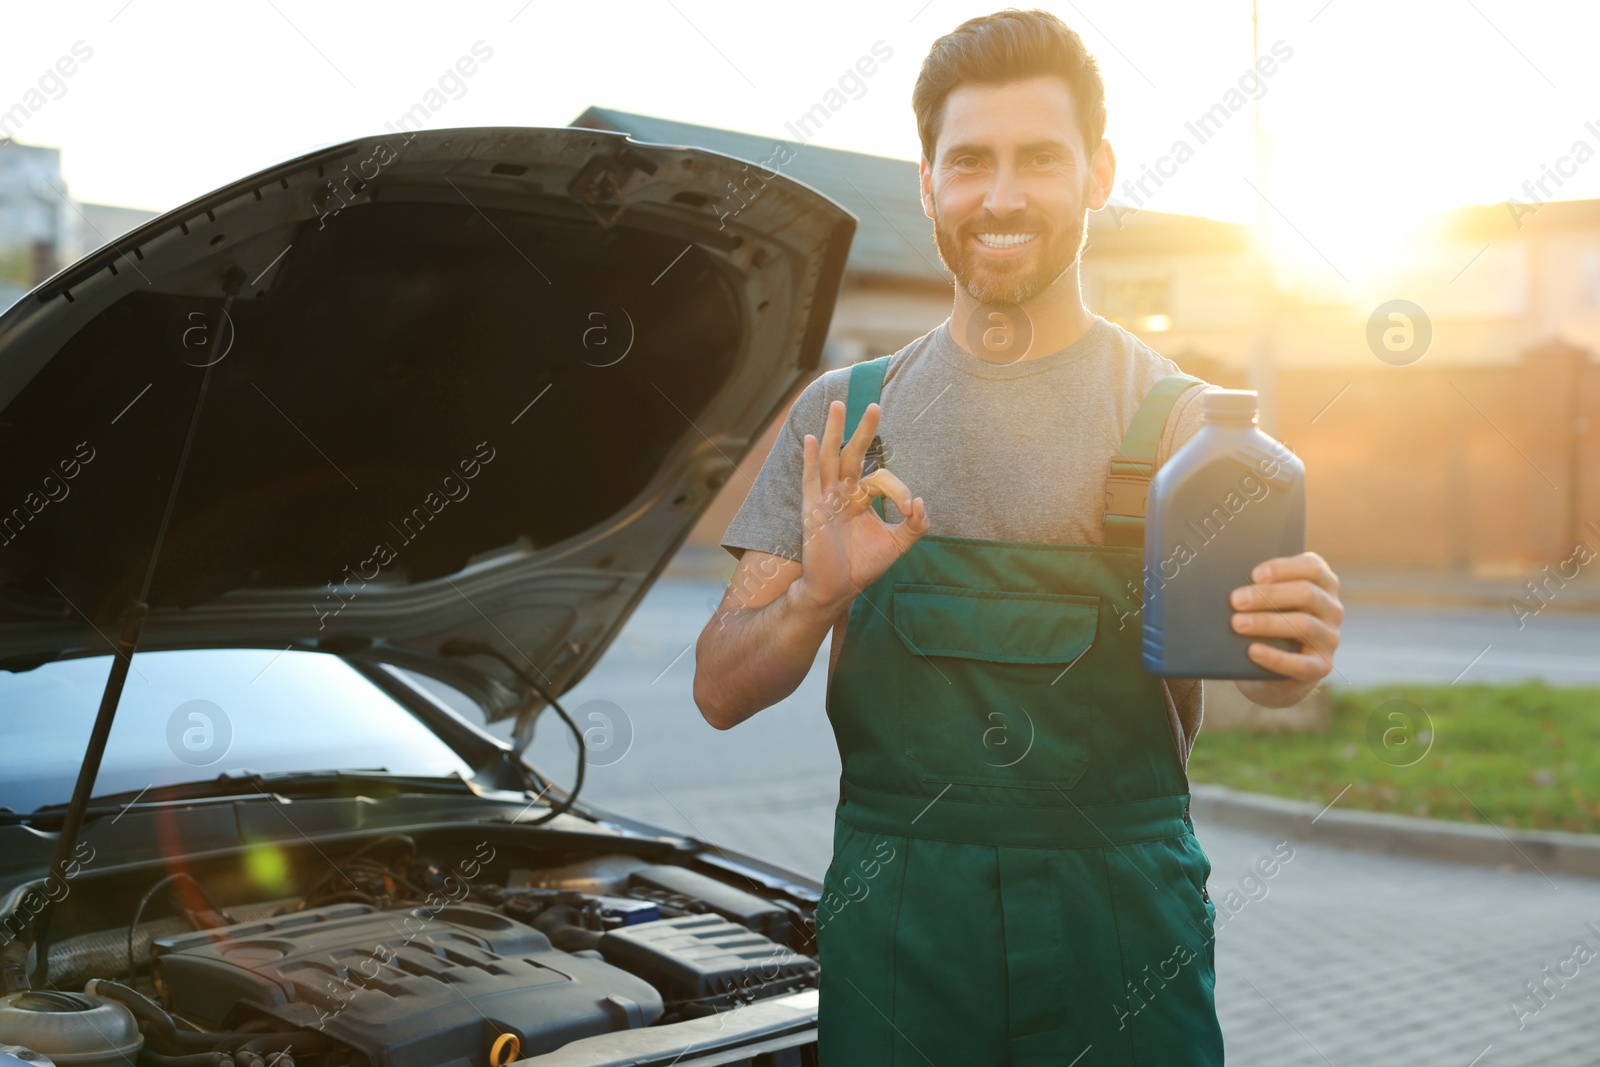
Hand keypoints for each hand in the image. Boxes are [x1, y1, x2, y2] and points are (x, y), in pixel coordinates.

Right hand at [793, 399, 928, 617]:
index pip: (881, 479)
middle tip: (874, 405)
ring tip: (838, 405)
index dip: (899, 490)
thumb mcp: (896, 545)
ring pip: (830, 459)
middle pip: (852, 455)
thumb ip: (914, 526)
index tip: (909, 510)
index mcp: (860, 499)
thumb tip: (922, 503)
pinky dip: (810, 460)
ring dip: (833, 431)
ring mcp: (825, 500)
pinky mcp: (813, 512)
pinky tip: (810, 439)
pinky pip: (811, 481)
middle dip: (863, 430)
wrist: (835, 591)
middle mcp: (842, 494)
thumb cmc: (861, 567)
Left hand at [1229, 551, 1341, 706]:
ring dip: (1267, 623)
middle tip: (1235, 600)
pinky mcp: (1322, 666)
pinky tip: (1252, 651)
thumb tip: (1234, 582)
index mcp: (1322, 584)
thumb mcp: (1266, 601)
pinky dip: (1275, 657)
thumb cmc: (1266, 621)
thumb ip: (1260, 588)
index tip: (1254, 575)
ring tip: (1237, 623)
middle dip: (1268, 596)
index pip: (1312, 567)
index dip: (1283, 568)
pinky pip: (1301, 664)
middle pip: (1306, 594)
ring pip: (1304, 625)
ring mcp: (1330, 639)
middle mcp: (1332, 609)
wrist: (1271, 668)